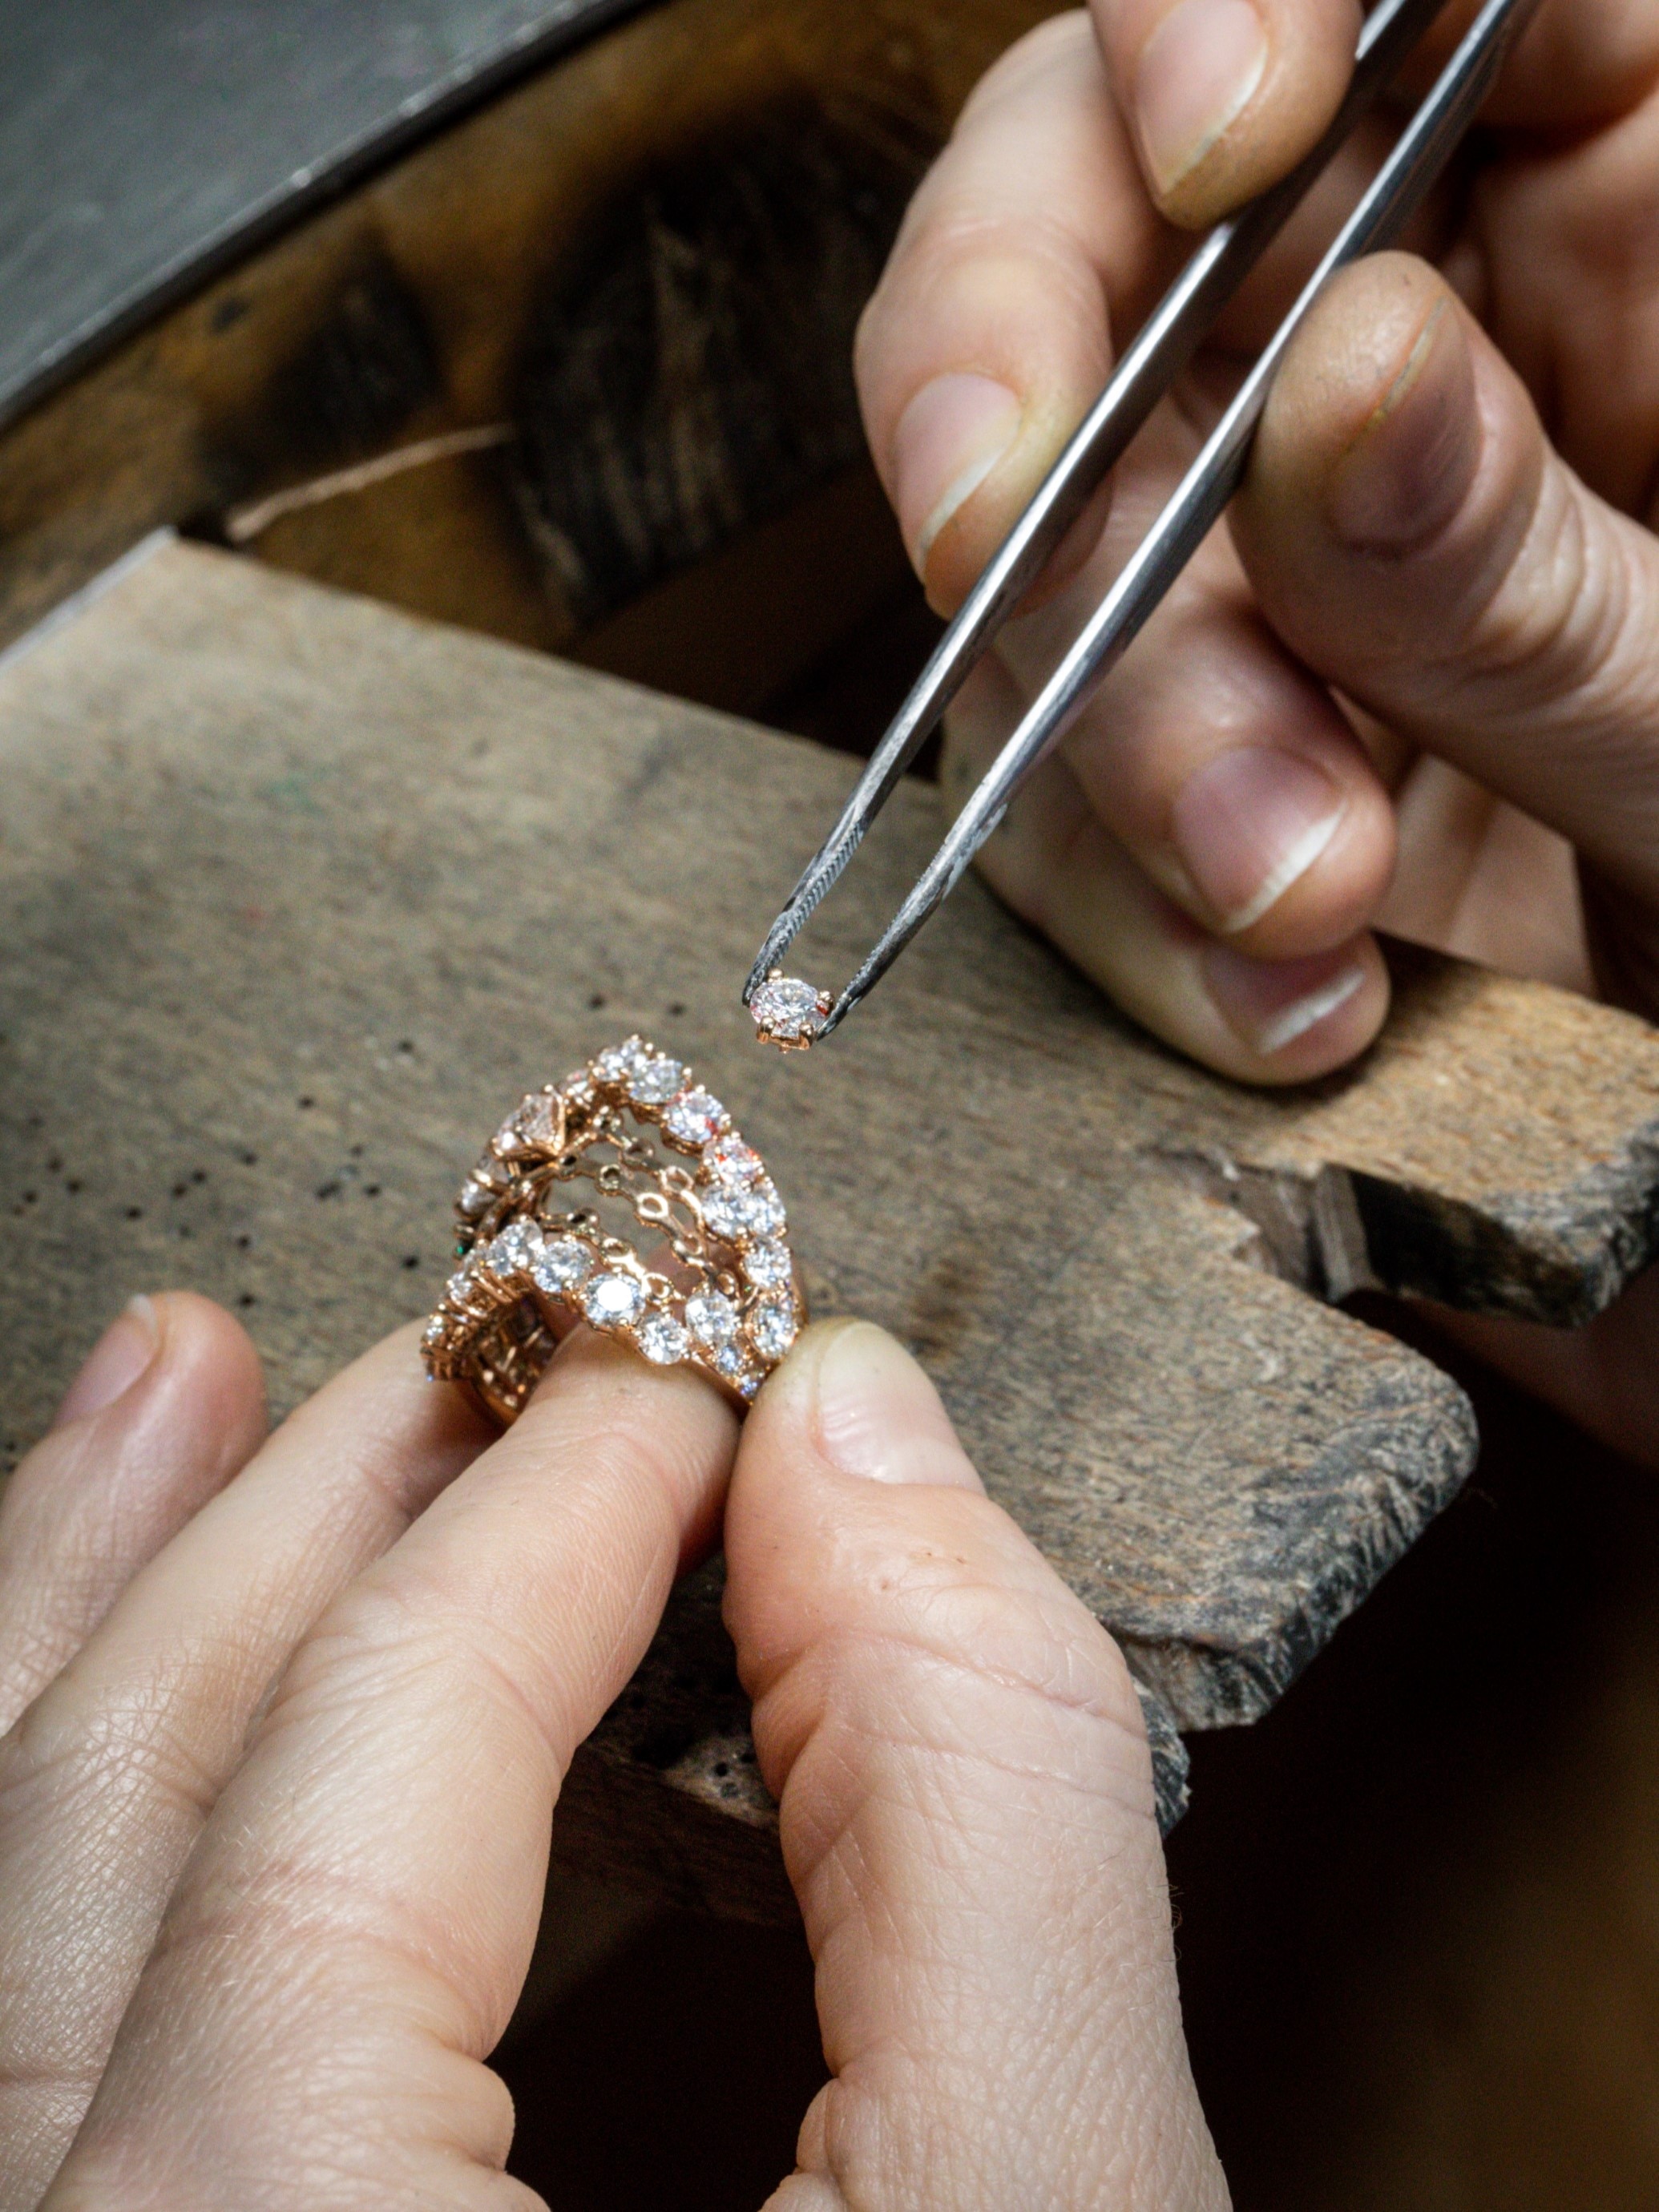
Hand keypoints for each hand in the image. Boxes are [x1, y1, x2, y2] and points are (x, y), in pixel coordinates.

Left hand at [2, 1295, 1220, 2208]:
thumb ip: (977, 1796)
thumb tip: (868, 1446)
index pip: (372, 1763)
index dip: (559, 1516)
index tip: (687, 1381)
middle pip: (117, 1796)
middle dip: (326, 1507)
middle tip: (472, 1327)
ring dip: (91, 1606)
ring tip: (180, 1389)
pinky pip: (1, 2031)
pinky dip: (59, 1819)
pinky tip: (120, 1681)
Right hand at [855, 0, 1658, 1084]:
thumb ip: (1525, 556)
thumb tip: (1334, 380)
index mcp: (1607, 199)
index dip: (1229, 4)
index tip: (1221, 136)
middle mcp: (1391, 335)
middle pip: (1092, 222)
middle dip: (1033, 398)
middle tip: (1010, 554)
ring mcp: (1256, 542)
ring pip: (1030, 546)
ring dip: (1112, 738)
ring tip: (1289, 903)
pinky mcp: (1181, 735)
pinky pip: (1047, 784)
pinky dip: (1128, 907)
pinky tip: (1276, 995)